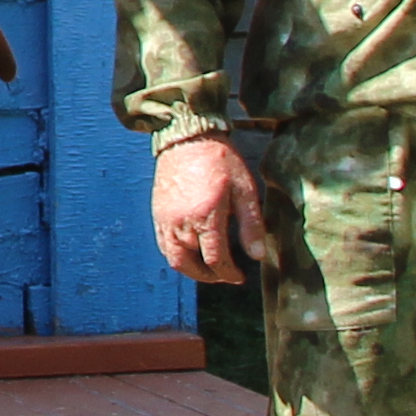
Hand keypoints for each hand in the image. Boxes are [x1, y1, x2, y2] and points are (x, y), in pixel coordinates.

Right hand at [152, 132, 272, 285]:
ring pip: (174, 258)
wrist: (188, 138)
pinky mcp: (157, 214)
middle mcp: (182, 223)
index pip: (216, 259)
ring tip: (208, 269)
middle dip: (210, 276)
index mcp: (206, 216)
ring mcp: (166, 220)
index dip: (229, 273)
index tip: (240, 277)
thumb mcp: (244, 190)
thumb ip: (250, 225)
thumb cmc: (220, 161)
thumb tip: (258, 256)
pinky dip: (176, 256)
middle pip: (192, 264)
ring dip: (191, 270)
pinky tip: (190, 253)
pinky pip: (163, 245)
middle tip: (225, 276)